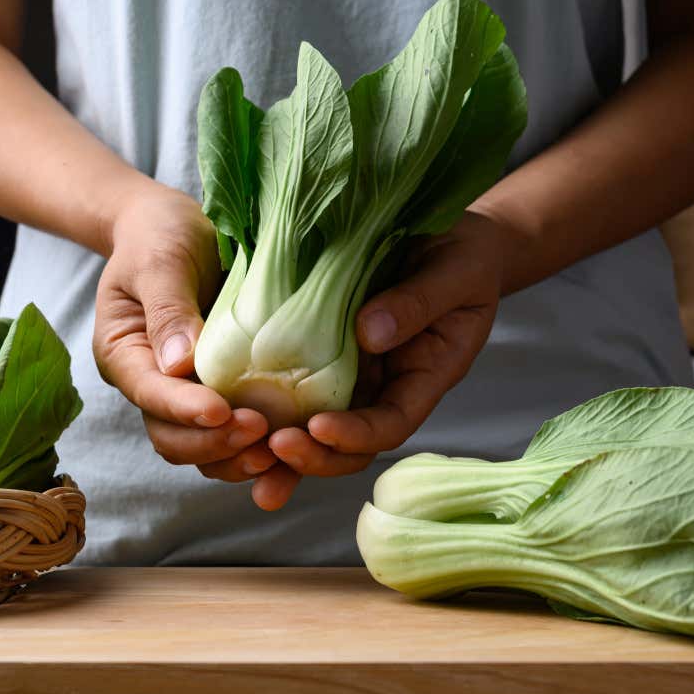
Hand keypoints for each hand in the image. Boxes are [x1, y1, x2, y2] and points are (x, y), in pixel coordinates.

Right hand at [93, 182, 292, 503]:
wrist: (175, 227)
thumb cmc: (159, 235)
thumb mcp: (159, 260)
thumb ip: (168, 308)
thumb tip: (180, 363)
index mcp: (126, 356)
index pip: (151, 394)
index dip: (185, 409)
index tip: (221, 411)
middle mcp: (153, 385)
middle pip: (172, 437)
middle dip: (215, 442)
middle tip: (261, 432)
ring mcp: (187, 394)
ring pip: (203, 448)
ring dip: (238, 456)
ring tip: (279, 449)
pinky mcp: (222, 393)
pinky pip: (233, 434)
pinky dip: (255, 446)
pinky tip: (289, 441)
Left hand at [267, 211, 505, 504]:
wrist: (454, 238)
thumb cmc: (466, 255)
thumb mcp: (455, 273)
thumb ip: (418, 302)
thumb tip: (366, 333)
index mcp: (424, 377)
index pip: (391, 424)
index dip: (356, 434)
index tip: (319, 429)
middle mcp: (384, 386)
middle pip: (349, 444)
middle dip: (312, 455)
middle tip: (271, 447)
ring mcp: (352, 373)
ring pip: (315, 426)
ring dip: (280, 449)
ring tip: (240, 454)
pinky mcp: (323, 350)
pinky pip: (292, 385)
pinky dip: (264, 403)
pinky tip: (228, 409)